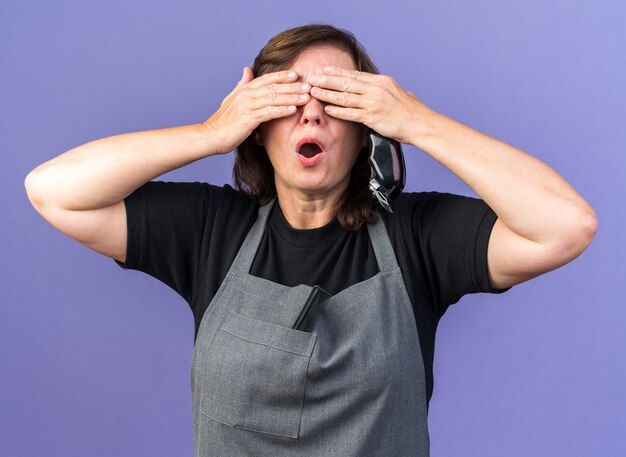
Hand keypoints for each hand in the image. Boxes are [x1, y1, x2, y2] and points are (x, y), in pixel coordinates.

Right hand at [202, 67, 310, 152]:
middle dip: (292, 86)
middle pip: (273, 87)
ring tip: (306, 97)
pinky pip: (268, 112)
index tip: (296, 74)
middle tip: (308, 85)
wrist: (211, 135)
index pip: (266, 79)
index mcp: (244, 89)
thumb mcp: (232, 98)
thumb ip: (242, 84)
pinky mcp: (248, 119)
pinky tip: (293, 110)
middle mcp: (246, 95)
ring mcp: (247, 106)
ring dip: (291, 97)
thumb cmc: (224, 121)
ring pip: (273, 98)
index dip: (281, 76)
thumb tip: (247, 69)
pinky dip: (281, 110)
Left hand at [308, 66, 433, 144]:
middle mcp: (376, 89)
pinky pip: (351, 113)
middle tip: (312, 77)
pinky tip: (327, 109)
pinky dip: (338, 111)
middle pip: (346, 82)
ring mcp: (373, 103)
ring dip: (327, 93)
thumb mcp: (399, 93)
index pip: (355, 74)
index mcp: (381, 81)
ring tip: (314, 91)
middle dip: (327, 79)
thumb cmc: (411, 111)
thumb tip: (382, 88)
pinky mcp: (372, 117)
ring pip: (345, 96)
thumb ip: (386, 90)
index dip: (338, 71)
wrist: (420, 123)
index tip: (325, 69)